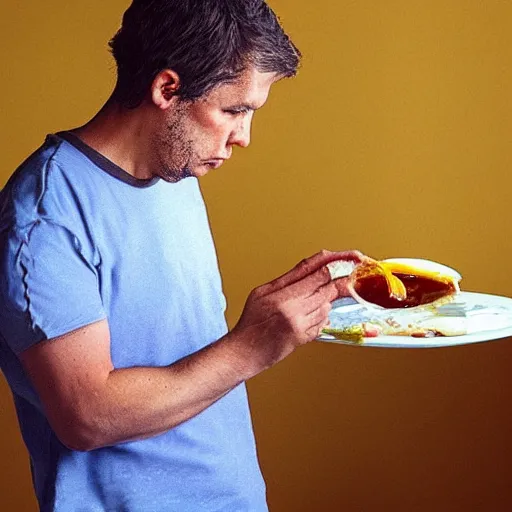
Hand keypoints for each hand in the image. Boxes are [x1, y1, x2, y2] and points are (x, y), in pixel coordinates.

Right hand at [226, 250, 363, 376]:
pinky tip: (307, 321)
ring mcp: (295, 321)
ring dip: (324, 305)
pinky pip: (321, 323)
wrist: (242, 352)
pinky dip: (320, 321)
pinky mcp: (300, 337)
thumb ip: (286, 280)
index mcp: (276, 290)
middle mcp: (287, 305)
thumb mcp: (261, 293)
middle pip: (324, 286)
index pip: (311, 269)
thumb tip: (311, 269)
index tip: (349, 258)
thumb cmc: (251, 323)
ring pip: (326, 306)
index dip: (334, 262)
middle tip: (346, 281)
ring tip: (308, 309)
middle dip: (337, 284)